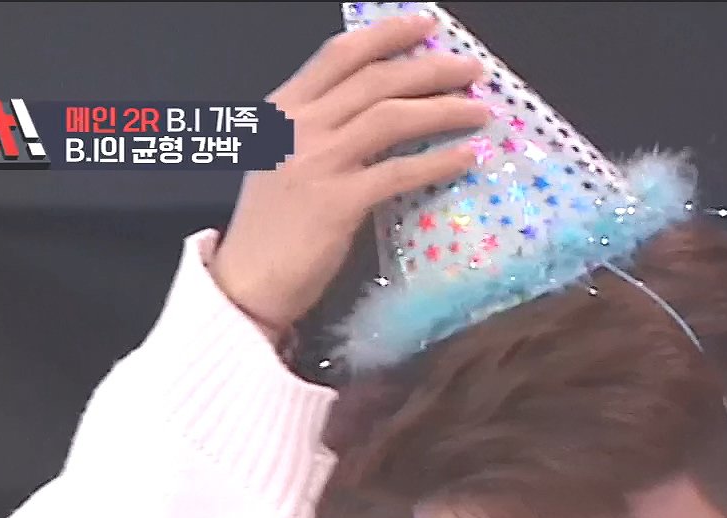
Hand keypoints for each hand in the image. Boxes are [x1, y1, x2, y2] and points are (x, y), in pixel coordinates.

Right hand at [210, 12, 490, 335]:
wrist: (246, 281)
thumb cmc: (270, 224)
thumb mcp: (282, 158)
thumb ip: (321, 128)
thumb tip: (384, 106)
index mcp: (284, 109)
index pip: (341, 54)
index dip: (387, 34)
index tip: (427, 25)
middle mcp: (299, 127)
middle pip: (375, 79)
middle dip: (431, 68)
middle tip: (472, 69)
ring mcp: (317, 163)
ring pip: (391, 117)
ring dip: (443, 110)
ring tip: (480, 111)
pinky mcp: (337, 203)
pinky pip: (399, 172)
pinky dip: (438, 161)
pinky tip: (466, 157)